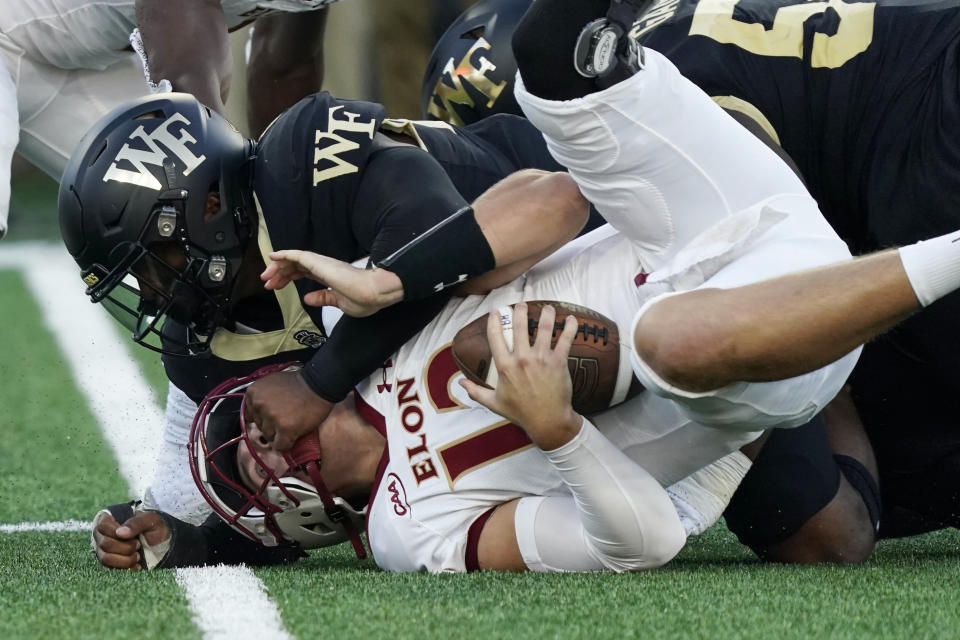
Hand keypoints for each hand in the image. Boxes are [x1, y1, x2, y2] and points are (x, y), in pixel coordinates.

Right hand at [91, 509, 169, 569]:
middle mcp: (102, 534)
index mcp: (110, 519)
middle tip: (138, 545)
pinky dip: (126, 567)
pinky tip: (136, 565)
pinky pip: (111, 568)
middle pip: (104, 544)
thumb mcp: (150, 519)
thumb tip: (119, 532)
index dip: (116, 533)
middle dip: (125, 547)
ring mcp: (103, 549)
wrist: (160, 542)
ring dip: (125, 559)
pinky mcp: (108, 562)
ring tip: (138, 555)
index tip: (133, 536)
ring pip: (105, 558)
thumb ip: (136, 523)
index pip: (102, 526)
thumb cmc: (153, 527)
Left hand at [243, 369, 332, 451]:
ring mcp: (271, 417)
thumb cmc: (299, 383)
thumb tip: (255, 413)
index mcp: (253, 393)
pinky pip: (281, 446)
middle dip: (273, 425)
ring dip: (280, 434)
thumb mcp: (272, 382)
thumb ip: (261, 396)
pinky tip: (294, 435)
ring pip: (269, 437)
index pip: (251, 416)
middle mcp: (259, 405)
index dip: (264, 417)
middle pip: (260, 427)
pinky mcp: (285, 429)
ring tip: (293, 422)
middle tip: (287, 416)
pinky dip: (287, 444)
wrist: (319, 384)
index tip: (274, 415)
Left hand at [261, 250, 403, 316]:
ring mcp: (322, 263)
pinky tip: (273, 258)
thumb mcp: (339, 302)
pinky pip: (298, 255)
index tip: (277, 287)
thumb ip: (323, 298)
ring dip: (278, 267)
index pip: (304, 273)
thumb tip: (308, 299)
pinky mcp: (320, 262)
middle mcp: (324, 267)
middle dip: (280, 274)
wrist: (374, 293)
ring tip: (266, 276)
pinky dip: (284, 254)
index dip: (289, 278)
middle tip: (267, 283)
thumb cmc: (364, 299)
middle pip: (296, 266)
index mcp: (330, 276)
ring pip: (294, 260)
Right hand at [460, 302, 582, 449]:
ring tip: (547, 308)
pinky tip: (571, 319)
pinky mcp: (558, 362)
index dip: (494, 322)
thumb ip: (475, 391)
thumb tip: (460, 382)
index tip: (495, 312)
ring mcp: (541, 359)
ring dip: (546, 314)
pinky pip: (565, 340)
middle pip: (520, 327)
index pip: (496, 337)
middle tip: (521, 304)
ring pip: (544, 328)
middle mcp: (521, 359)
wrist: (547, 421)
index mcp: (504, 367)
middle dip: (520, 311)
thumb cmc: (520, 413)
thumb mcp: (493, 403)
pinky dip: (569, 328)